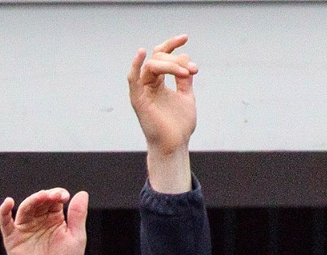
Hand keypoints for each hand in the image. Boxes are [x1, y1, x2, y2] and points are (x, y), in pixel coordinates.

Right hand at [0, 188, 88, 254]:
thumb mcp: (76, 238)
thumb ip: (78, 216)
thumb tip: (82, 193)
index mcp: (55, 219)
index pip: (54, 200)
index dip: (58, 194)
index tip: (64, 197)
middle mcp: (39, 221)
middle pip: (39, 201)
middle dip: (46, 196)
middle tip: (53, 196)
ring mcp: (25, 229)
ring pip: (25, 208)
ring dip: (32, 200)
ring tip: (40, 197)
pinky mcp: (12, 239)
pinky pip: (5, 222)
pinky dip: (4, 211)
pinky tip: (9, 202)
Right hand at [128, 35, 197, 172]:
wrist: (175, 145)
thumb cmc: (178, 126)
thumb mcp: (186, 97)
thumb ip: (184, 79)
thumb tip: (185, 59)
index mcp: (158, 84)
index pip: (161, 57)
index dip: (172, 44)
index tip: (185, 37)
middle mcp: (148, 86)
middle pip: (158, 59)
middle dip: (177, 60)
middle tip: (193, 70)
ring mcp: (142, 93)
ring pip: (151, 66)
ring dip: (170, 65)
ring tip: (186, 72)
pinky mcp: (139, 101)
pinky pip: (133, 80)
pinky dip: (135, 66)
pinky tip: (141, 54)